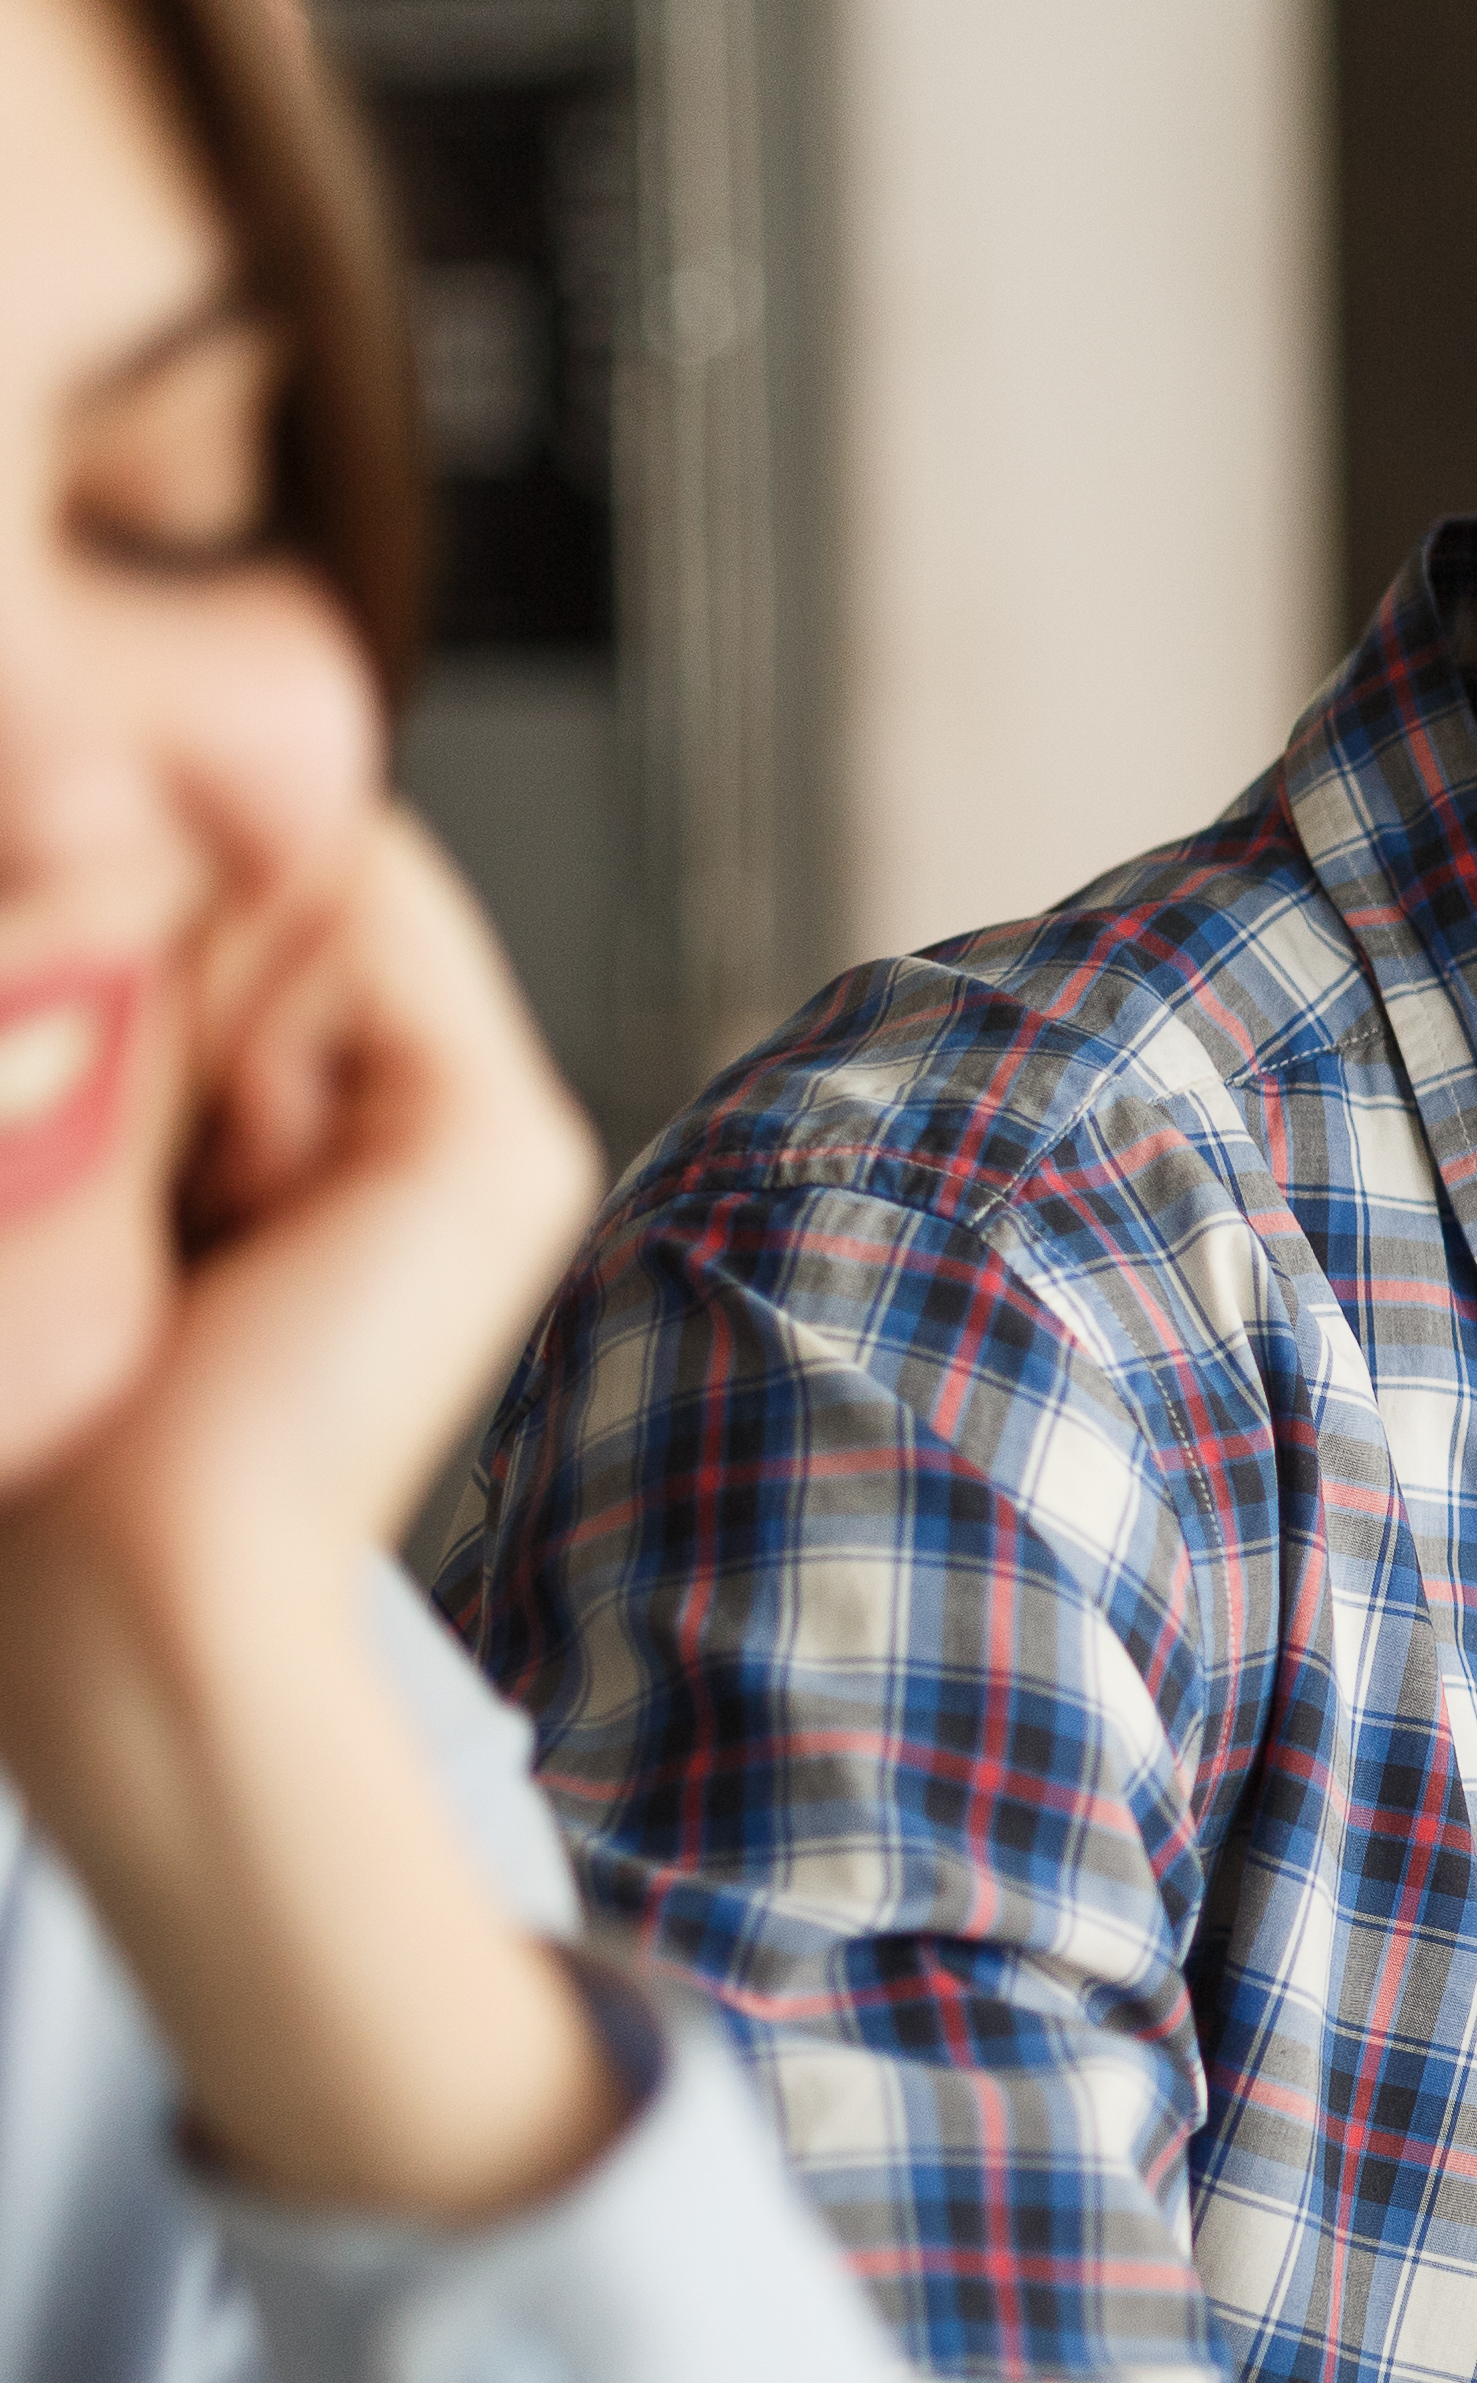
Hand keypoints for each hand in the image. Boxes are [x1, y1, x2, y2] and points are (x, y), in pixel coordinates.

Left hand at [0, 809, 616, 2217]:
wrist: (140, 1587)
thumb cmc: (64, 1407)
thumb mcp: (90, 1141)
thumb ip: (135, 975)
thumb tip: (146, 796)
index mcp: (325, 1118)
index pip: (235, 869)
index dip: (133, 894)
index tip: (77, 1053)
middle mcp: (429, 1104)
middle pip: (266, 857)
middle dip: (149, 939)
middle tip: (115, 1141)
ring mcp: (487, 1122)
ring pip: (303, 866)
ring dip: (184, 976)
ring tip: (170, 1173)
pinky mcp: (507, 1146)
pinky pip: (360, 918)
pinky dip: (251, 1012)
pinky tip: (236, 1173)